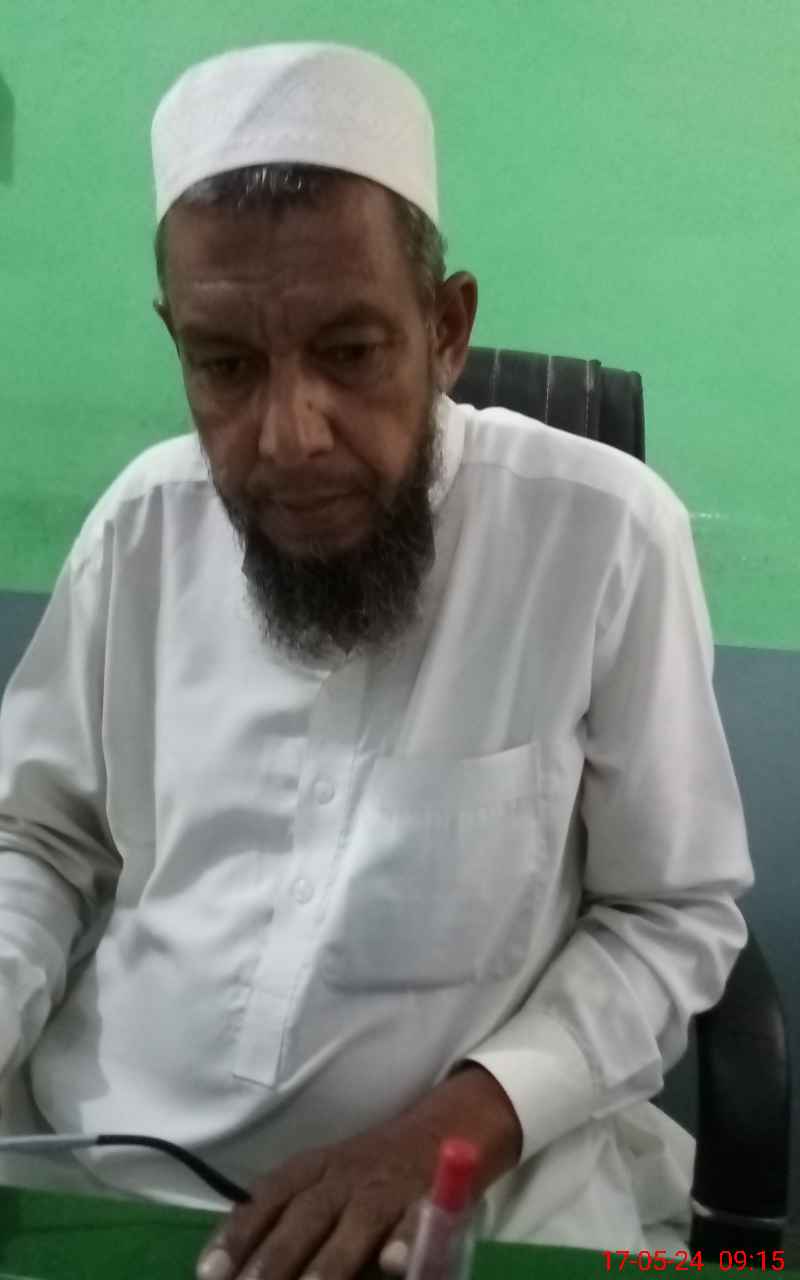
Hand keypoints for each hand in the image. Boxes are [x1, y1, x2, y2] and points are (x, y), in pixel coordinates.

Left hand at [195, 1116, 440, 1279]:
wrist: (445, 1130)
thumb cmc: (373, 1171)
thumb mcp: (328, 1183)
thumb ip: (291, 1221)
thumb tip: (238, 1269)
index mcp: (314, 1169)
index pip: (268, 1198)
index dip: (238, 1234)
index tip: (209, 1273)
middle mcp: (345, 1175)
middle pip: (305, 1215)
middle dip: (275, 1258)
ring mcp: (387, 1188)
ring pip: (355, 1224)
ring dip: (330, 1262)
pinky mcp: (429, 1199)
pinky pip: (416, 1223)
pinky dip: (405, 1243)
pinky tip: (394, 1265)